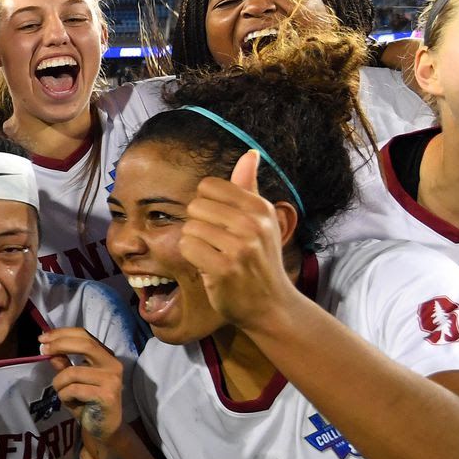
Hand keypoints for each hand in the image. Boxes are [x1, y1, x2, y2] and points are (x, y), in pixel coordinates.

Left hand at [40, 326, 124, 440]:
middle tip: (43, 351)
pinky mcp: (107, 395)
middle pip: (84, 344)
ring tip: (63, 394)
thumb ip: (64, 365)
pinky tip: (72, 403)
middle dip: (59, 345)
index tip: (42, 338)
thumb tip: (49, 349)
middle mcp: (113, 364)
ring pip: (72, 372)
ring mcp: (112, 380)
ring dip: (59, 384)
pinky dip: (65, 396)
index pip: (84, 335)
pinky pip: (74, 390)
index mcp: (106, 356)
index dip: (62, 333)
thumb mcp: (73, 381)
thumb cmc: (87, 402)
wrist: (103, 429)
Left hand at [177, 149, 296, 330]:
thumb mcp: (261, 221)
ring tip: (214, 257)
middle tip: (217, 245)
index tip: (220, 224)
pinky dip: (193, 259)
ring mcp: (239, 247)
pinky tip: (209, 268)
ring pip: (189, 228)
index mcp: (261, 207)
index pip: (209, 186)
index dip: (206, 205)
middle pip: (195, 205)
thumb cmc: (260, 261)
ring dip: (195, 245)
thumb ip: (248, 188)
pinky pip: (187, 248)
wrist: (271, 305)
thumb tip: (250, 153)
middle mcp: (253, 224)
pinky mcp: (223, 268)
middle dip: (198, 226)